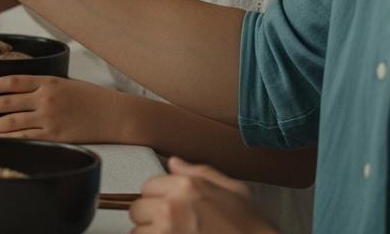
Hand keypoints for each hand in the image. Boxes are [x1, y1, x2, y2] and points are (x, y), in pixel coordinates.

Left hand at [0, 75, 135, 142]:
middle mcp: (46, 99)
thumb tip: (21, 91)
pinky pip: (26, 137)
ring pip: (13, 122)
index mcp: (48, 81)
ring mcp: (49, 118)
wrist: (116, 115)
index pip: (12, 81)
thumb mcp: (67, 84)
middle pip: (7, 102)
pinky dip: (10, 138)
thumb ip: (44, 87)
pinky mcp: (55, 136)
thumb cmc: (93, 98)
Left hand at [129, 157, 276, 233]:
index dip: (158, 197)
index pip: (147, 186)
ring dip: (151, 233)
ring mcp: (166, 232)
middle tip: (172, 224)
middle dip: (150, 217)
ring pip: (137, 231)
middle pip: (137, 209)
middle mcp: (171, 207)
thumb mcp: (233, 191)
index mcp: (186, 186)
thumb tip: (173, 163)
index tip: (169, 206)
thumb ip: (199, 173)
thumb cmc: (252, 227)